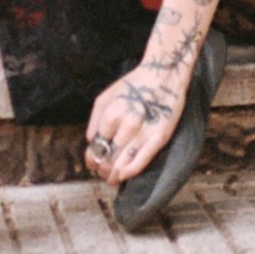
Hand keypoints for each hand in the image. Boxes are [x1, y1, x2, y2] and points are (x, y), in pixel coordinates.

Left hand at [85, 67, 188, 184]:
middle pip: (107, 159)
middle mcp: (126, 126)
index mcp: (111, 115)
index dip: (91, 160)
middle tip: (101, 173)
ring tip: (111, 178)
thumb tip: (90, 141)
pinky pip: (142, 161)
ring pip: (122, 165)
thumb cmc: (133, 85)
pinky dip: (129, 172)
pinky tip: (123, 175)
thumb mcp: (106, 96)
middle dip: (101, 170)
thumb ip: (95, 120)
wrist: (164, 74)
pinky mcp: (159, 137)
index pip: (95, 147)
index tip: (92, 164)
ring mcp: (143, 133)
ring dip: (113, 175)